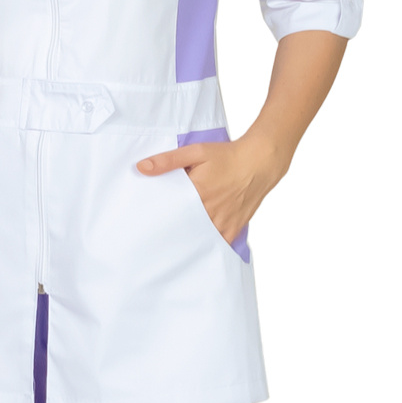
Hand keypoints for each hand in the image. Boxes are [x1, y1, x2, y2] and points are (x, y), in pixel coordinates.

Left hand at [136, 125, 290, 243]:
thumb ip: (168, 161)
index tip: (144, 225)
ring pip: (198, 240)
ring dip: (186, 242)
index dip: (157, 220)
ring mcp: (223, 222)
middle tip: (152, 240)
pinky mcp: (233, 228)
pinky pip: (217, 245)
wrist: (259, 162)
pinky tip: (194, 251)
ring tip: (170, 248)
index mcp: (197, 193)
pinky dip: (205, 247)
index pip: (169, 213)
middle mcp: (210, 211)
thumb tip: (141, 168)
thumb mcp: (196, 152)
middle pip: (182, 229)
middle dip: (169, 234)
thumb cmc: (227, 156)